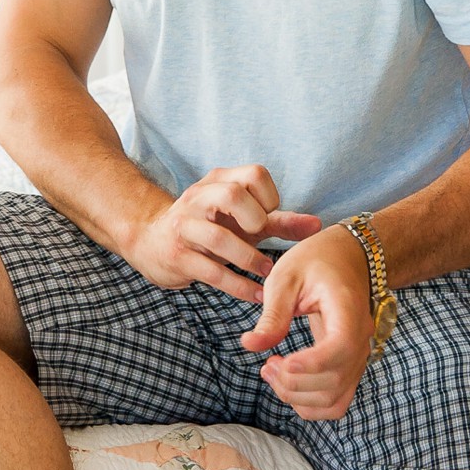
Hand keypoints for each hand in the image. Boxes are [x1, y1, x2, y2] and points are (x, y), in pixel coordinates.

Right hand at [128, 164, 320, 302]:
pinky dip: (239, 286)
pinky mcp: (177, 256)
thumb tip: (318, 225)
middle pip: (232, 195)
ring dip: (249, 259)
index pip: (253, 174)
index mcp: (218, 181)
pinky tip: (257, 295)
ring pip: (219, 238)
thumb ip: (280, 221)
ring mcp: (184, 226)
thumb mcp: (243, 220)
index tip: (268, 218)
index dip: (269, 197)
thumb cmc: (209, 227)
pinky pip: (212, 272)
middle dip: (254, 218)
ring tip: (266, 271)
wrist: (151, 240)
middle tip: (260, 235)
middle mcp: (198, 198)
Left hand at [240, 225, 374, 419]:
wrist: (346, 257)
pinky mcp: (348, 367)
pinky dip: (309, 403)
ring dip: (298, 397)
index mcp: (348, 310)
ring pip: (334, 400)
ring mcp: (357, 357)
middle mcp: (360, 339)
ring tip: (272, 371)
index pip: (341, 348)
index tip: (282, 362)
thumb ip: (272, 314)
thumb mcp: (286, 277)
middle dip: (293, 382)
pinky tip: (287, 381)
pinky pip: (335, 401)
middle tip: (266, 364)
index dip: (311, 363)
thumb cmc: (316, 261)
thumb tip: (250, 345)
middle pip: (334, 380)